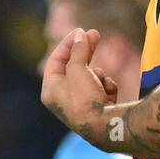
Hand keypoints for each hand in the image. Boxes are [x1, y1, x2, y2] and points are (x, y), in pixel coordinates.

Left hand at [40, 27, 117, 142]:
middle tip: (96, 34)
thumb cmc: (85, 99)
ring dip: (98, 74)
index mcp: (50, 90)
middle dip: (85, 51)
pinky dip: (106, 88)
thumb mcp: (78, 69)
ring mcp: (80, 105)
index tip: (80, 31)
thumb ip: (78, 50)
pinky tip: (109, 94)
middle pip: (73, 67)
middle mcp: (63, 98)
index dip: (68, 44)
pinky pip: (101, 90)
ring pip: (90, 78)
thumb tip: (80, 35)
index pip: (56, 61)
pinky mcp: (96, 110)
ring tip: (102, 79)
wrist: (104, 127)